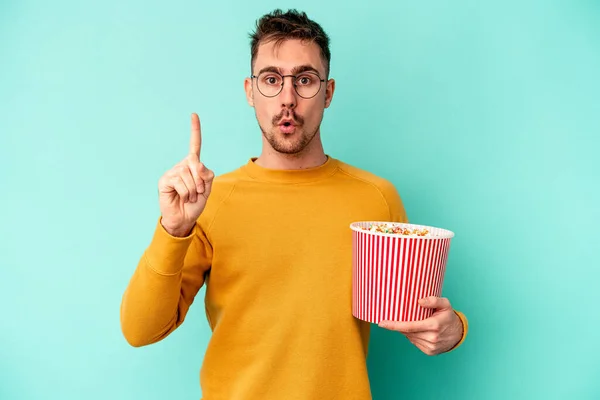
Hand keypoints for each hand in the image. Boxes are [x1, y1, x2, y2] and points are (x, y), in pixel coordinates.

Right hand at [158, 113, 214, 236]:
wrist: (184, 218)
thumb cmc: (195, 203)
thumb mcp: (207, 189)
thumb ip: (206, 175)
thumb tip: (197, 163)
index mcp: (193, 165)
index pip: (195, 146)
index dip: (195, 131)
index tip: (194, 115)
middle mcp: (182, 165)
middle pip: (195, 163)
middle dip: (200, 181)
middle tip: (198, 193)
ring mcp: (172, 172)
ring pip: (188, 175)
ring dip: (193, 190)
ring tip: (189, 197)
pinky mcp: (165, 180)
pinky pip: (180, 182)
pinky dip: (185, 193)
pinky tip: (181, 197)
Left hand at [378, 296, 462, 355]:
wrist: (458, 334)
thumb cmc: (449, 316)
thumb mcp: (445, 304)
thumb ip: (433, 300)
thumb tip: (419, 301)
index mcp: (433, 325)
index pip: (409, 326)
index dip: (394, 325)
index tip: (381, 323)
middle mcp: (431, 338)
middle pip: (408, 331)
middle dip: (402, 325)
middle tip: (402, 317)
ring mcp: (430, 346)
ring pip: (410, 337)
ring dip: (409, 331)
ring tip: (417, 323)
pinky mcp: (429, 352)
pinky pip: (415, 342)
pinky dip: (414, 336)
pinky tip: (420, 331)